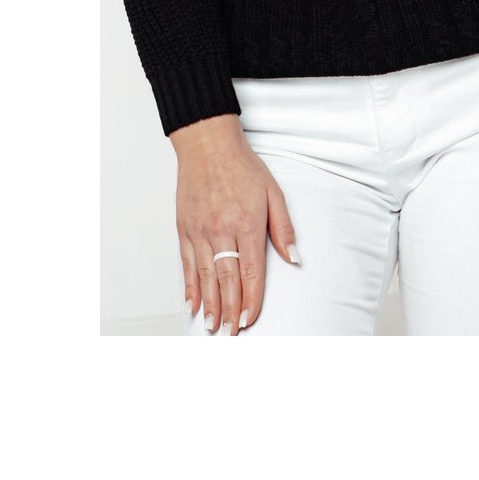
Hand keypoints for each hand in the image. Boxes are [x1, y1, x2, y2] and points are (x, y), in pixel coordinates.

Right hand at [170, 113, 298, 334]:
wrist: (208, 144)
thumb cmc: (243, 167)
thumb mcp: (273, 192)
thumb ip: (283, 228)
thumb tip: (294, 258)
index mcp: (247, 223)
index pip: (251, 271)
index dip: (251, 299)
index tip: (250, 320)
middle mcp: (221, 230)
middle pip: (226, 279)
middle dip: (230, 311)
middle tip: (231, 334)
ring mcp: (200, 230)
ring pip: (204, 276)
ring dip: (209, 305)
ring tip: (213, 328)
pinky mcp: (184, 228)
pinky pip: (186, 264)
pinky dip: (189, 286)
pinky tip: (193, 304)